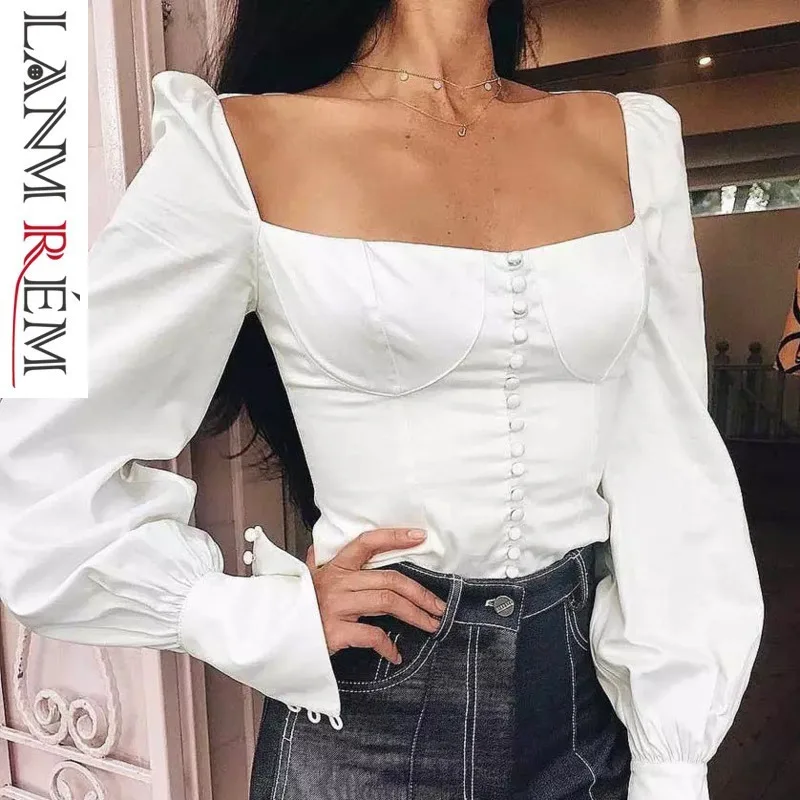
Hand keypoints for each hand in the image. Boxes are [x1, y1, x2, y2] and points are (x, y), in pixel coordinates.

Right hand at [306, 528, 446, 664]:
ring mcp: (337, 606)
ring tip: (431, 624)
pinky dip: (389, 646)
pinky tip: (395, 654)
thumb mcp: (303, 581)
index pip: (367, 543)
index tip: (419, 536)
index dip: (394, 537)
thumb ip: (313, 564)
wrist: (270, 635)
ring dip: (415, 614)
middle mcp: (338, 583)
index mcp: (335, 568)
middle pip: (390, 580)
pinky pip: (373, 635)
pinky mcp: (336, 631)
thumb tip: (315, 550)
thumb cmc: (292, 608)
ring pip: (387, 603)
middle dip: (420, 593)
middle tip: (439, 606)